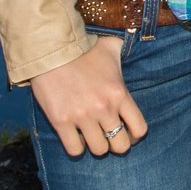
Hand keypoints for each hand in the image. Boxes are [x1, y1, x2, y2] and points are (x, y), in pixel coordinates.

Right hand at [31, 34, 147, 157]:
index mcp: (119, 93)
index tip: (127, 132)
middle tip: (107, 135)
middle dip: (115, 144)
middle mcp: (104, 108)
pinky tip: (75, 136)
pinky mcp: (61, 121)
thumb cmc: (83, 48)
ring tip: (90, 135)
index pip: (139, 129)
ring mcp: (82, 116)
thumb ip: (126, 52)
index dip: (134, 136)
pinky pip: (75, 150)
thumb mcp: (112, 47)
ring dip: (96, 145)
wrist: (51, 48)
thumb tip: (134, 39)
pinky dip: (76, 147)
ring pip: (99, 150)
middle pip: (120, 146)